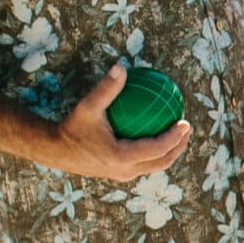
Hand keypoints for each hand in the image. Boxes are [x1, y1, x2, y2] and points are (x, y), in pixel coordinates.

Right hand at [52, 64, 191, 180]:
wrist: (55, 151)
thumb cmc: (72, 128)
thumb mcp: (87, 107)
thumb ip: (106, 89)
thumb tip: (121, 67)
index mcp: (121, 157)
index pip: (157, 149)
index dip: (175, 137)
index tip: (185, 121)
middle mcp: (125, 170)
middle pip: (162, 162)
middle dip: (179, 146)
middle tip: (187, 127)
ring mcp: (123, 175)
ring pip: (155, 166)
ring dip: (170, 151)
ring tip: (179, 133)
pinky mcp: (119, 174)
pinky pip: (144, 163)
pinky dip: (156, 152)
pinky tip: (158, 133)